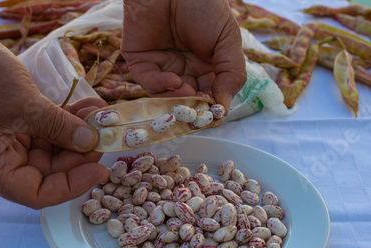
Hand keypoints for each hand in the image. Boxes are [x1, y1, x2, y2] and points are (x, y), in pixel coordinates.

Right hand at [0, 1, 108, 208]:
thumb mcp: (22, 104)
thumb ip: (59, 127)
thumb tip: (91, 142)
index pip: (36, 194)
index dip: (71, 186)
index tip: (99, 170)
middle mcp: (0, 161)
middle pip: (49, 172)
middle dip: (80, 155)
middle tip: (105, 137)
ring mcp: (10, 142)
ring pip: (53, 150)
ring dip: (79, 134)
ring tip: (101, 116)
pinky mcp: (18, 124)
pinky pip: (49, 130)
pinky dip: (68, 120)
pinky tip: (89, 107)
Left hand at [121, 0, 246, 108]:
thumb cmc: (205, 6)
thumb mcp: (228, 40)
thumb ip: (231, 74)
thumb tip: (224, 109)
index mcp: (207, 66)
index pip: (210, 96)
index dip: (212, 107)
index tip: (215, 114)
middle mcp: (184, 69)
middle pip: (187, 101)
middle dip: (193, 107)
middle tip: (198, 111)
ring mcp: (161, 66)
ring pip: (166, 97)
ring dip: (177, 99)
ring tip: (187, 92)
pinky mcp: (140, 61)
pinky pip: (148, 82)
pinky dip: (160, 86)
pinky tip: (174, 80)